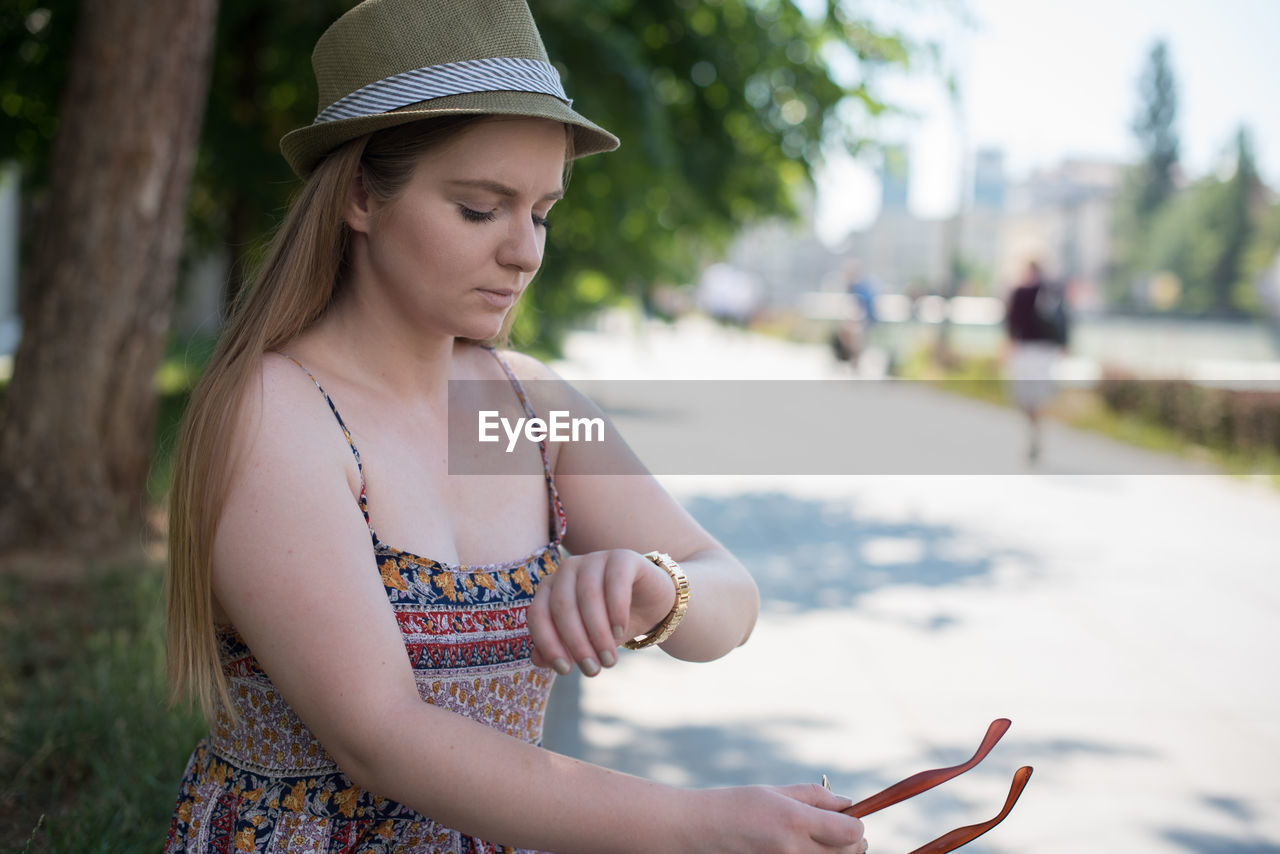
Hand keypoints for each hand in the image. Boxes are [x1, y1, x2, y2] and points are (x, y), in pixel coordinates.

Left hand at [527, 549, 675, 675]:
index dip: (548, 644)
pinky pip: (615, 583)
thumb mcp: (585, 641)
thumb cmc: (610, 624)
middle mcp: (568, 569)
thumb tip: (537, 660)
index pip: (539, 614)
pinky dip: (616, 611)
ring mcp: (595, 559)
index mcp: (551, 587)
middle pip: (562, 607)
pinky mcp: (622, 558)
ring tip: (609, 659)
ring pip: (587, 597)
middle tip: (593, 669)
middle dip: (577, 643)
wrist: (651, 605)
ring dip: (598, 633)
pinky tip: (620, 631)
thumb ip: (558, 648)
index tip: (565, 670)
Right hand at [684, 783, 867, 853]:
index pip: (851, 832)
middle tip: (837, 828)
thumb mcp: (776, 791)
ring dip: (835, 853)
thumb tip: (847, 804)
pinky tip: (801, 848)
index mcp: (795, 821)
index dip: (855, 823)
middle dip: (850, 840)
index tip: (847, 816)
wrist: (701, 831)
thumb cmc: (737, 805)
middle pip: (848, 853)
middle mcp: (795, 849)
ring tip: (816, 838)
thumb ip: (815, 797)